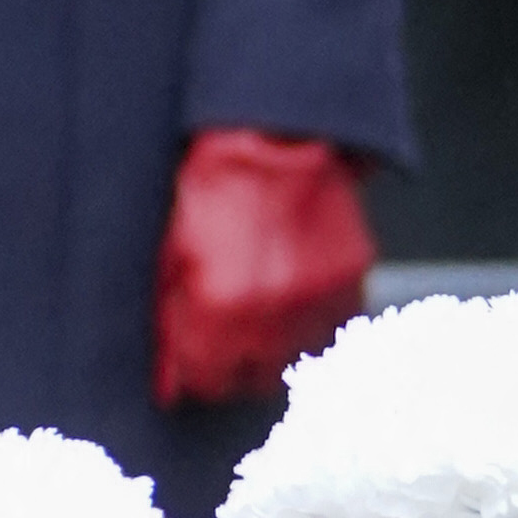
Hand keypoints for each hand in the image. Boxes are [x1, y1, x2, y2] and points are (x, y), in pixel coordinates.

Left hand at [155, 127, 376, 406]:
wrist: (276, 134)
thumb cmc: (215, 184)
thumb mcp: (173, 251)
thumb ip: (170, 321)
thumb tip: (167, 382)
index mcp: (219, 307)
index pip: (208, 380)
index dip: (196, 372)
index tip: (194, 360)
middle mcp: (271, 313)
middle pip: (255, 381)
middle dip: (236, 365)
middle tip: (227, 336)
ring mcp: (317, 297)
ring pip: (299, 358)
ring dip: (278, 346)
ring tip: (261, 311)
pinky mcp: (350, 277)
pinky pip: (335, 324)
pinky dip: (315, 319)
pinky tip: (296, 294)